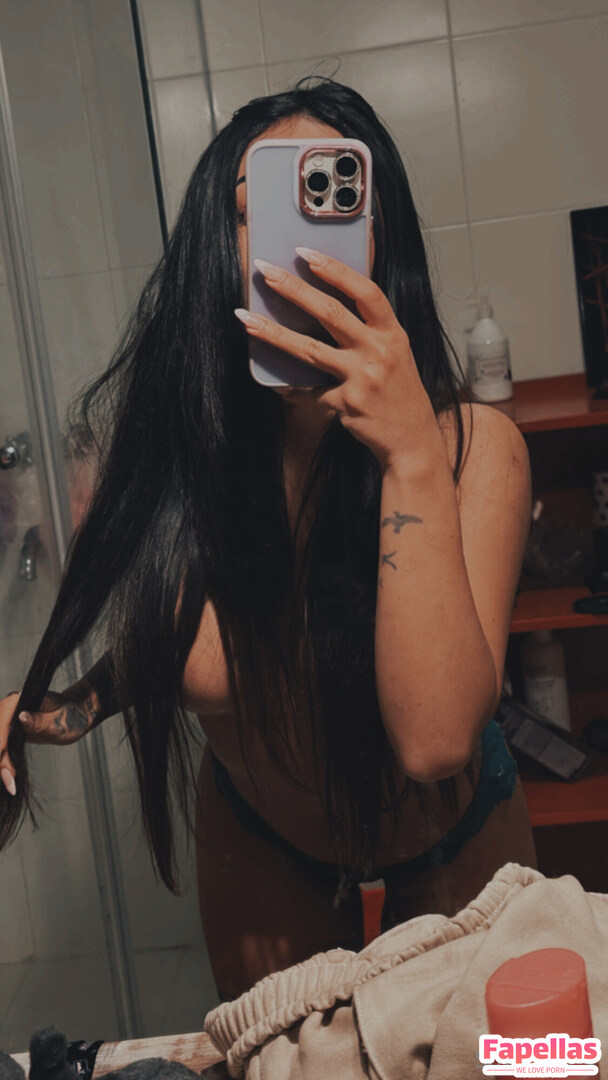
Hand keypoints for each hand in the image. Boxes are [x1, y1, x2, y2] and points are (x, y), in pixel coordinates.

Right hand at [0, 690, 96, 795]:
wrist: (75, 716)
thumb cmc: (70, 715)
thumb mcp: (58, 720)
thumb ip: (39, 720)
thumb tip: (21, 717)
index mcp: (19, 700)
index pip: (3, 721)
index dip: (0, 739)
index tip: (0, 754)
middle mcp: (10, 709)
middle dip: (0, 757)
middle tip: (9, 779)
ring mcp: (10, 722)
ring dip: (1, 763)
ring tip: (10, 783)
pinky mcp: (12, 733)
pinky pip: (3, 748)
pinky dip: (5, 762)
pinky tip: (10, 776)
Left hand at [235, 248, 438, 470]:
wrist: (412, 439)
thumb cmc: (398, 393)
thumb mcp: (394, 354)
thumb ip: (368, 332)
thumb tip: (321, 309)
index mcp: (393, 333)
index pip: (364, 292)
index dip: (335, 270)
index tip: (306, 253)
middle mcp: (379, 351)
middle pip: (330, 312)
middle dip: (293, 288)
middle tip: (265, 271)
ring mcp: (363, 377)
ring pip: (310, 349)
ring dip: (273, 333)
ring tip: (246, 319)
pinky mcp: (346, 403)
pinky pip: (310, 390)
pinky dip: (294, 389)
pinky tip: (280, 386)